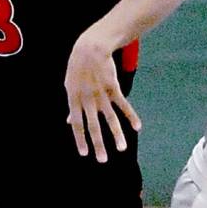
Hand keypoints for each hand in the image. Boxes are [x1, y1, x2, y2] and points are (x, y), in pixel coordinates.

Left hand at [64, 32, 141, 161]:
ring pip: (109, 118)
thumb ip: (72, 105)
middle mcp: (86, 98)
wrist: (90, 48)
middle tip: (102, 160)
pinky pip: (123, 104)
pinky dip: (131, 115)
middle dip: (98, 144)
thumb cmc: (78, 68)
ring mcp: (100, 93)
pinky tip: (138, 126)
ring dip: (116, 134)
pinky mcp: (113, 87)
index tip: (85, 153)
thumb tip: (68, 121)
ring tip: (122, 148)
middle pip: (93, 125)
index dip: (80, 139)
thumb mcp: (70, 85)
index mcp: (74, 99)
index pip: (76, 123)